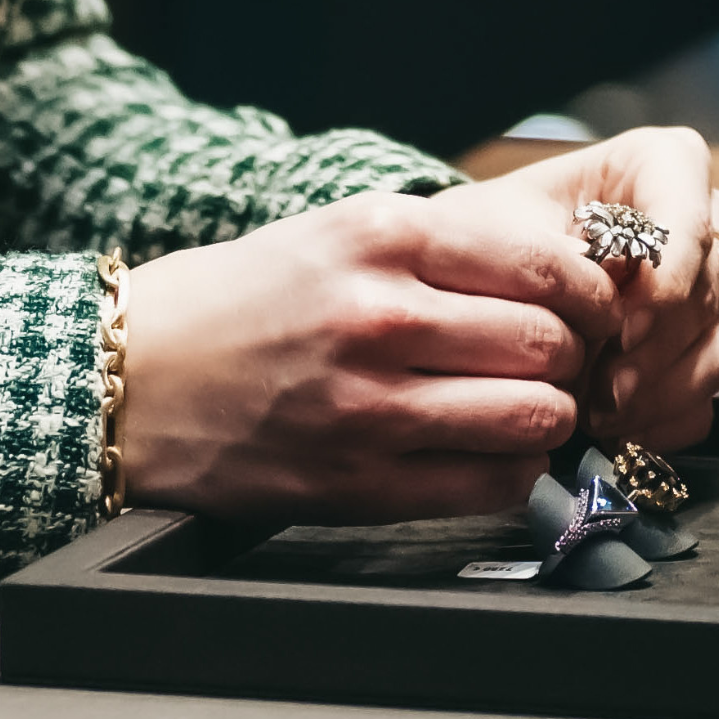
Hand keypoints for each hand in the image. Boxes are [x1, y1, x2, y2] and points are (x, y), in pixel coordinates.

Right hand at [111, 192, 618, 525]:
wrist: (128, 381)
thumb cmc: (238, 305)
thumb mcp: (334, 233)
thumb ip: (442, 249)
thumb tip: (561, 277)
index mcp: (379, 237)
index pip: (547, 265)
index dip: (590, 295)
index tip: (587, 310)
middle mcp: (378, 316)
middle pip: (551, 344)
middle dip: (571, 358)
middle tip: (556, 364)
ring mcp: (368, 405)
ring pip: (536, 417)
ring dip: (547, 419)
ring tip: (521, 410)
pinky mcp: (357, 483)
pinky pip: (492, 484)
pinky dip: (512, 473)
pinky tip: (486, 453)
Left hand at [427, 128, 718, 452]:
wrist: (473, 281)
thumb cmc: (486, 236)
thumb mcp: (499, 228)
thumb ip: (553, 256)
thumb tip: (604, 298)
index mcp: (659, 167)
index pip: (691, 214)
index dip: (668, 275)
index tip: (621, 326)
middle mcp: (697, 227)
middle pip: (706, 292)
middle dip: (654, 349)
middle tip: (602, 390)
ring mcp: (706, 295)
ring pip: (714, 351)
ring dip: (656, 393)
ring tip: (594, 415)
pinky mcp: (696, 355)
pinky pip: (702, 399)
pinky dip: (658, 423)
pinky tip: (611, 431)